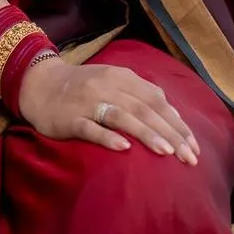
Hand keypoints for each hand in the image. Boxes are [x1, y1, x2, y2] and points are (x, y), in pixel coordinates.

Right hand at [17, 58, 200, 162]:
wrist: (39, 84)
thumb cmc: (82, 87)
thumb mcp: (112, 82)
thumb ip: (139, 94)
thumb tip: (171, 115)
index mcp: (122, 77)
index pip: (157, 100)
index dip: (178, 123)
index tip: (195, 146)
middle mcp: (108, 86)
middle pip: (145, 109)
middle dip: (171, 133)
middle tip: (189, 157)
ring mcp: (88, 102)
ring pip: (122, 117)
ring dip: (146, 134)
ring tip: (166, 152)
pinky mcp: (70, 118)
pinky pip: (91, 127)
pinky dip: (108, 137)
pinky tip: (123, 149)